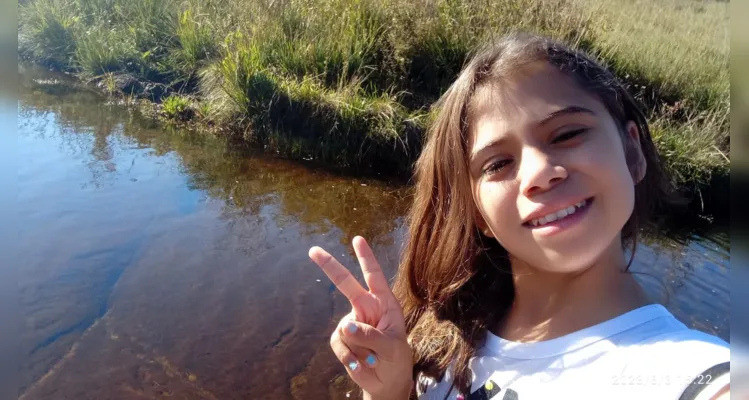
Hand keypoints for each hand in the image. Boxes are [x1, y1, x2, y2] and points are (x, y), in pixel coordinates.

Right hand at [309, 236, 412, 399]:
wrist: (386, 382)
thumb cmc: (396, 359)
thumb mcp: (391, 347)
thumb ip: (370, 335)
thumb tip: (345, 326)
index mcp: (384, 304)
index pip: (375, 276)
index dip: (366, 258)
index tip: (357, 239)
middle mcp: (366, 308)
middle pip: (345, 283)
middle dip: (329, 266)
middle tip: (313, 250)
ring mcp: (351, 322)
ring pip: (344, 328)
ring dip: (358, 347)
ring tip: (372, 358)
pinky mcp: (341, 339)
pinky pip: (338, 343)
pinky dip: (349, 357)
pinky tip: (360, 363)